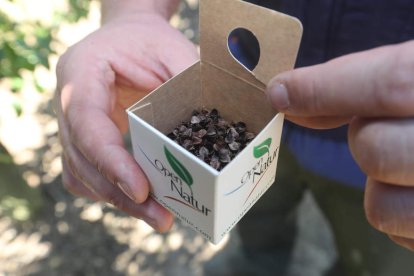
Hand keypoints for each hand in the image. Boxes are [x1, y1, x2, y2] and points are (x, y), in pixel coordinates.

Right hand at [55, 13, 197, 230]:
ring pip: (81, 173)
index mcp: (81, 71)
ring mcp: (71, 122)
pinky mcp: (82, 138)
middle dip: (120, 194)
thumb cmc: (149, 40)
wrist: (128, 36)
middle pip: (82, 158)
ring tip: (157, 216)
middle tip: (161, 218)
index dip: (111, 161)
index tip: (140, 190)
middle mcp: (68, 100)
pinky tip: (137, 201)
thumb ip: (188, 84)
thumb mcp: (173, 50)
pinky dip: (108, 192)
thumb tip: (214, 131)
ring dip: (116, 200)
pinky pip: (85, 174)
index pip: (87, 124)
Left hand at [266, 40, 413, 249]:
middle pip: (373, 148)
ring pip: (379, 205)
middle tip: (389, 128)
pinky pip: (397, 232)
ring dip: (380, 184)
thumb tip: (286, 96)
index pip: (389, 83)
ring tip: (410, 166)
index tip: (280, 92)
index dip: (325, 88)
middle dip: (364, 138)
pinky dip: (397, 213)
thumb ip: (358, 84)